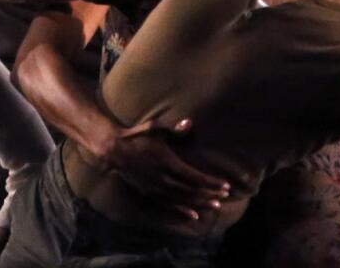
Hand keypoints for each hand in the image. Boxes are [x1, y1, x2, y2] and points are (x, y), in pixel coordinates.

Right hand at [97, 117, 230, 221]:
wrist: (114, 149)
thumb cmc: (136, 137)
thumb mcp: (155, 129)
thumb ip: (174, 130)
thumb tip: (189, 123)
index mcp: (169, 163)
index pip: (196, 177)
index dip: (211, 183)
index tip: (225, 186)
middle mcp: (164, 179)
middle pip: (192, 191)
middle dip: (210, 194)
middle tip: (224, 197)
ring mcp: (157, 188)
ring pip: (183, 200)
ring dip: (200, 203)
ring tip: (215, 206)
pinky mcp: (149, 193)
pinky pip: (170, 205)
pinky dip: (183, 211)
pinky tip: (193, 215)